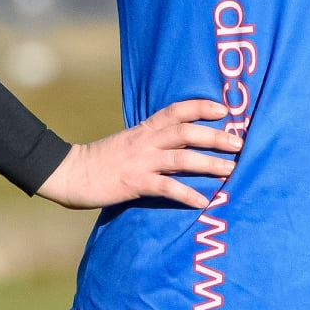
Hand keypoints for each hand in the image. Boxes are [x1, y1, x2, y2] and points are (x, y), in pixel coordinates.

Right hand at [37, 98, 240, 209]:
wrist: (70, 172)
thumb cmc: (101, 159)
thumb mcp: (128, 142)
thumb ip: (152, 140)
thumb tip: (178, 143)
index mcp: (145, 129)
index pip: (177, 110)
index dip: (202, 107)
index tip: (225, 110)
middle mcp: (146, 141)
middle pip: (187, 132)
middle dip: (215, 136)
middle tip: (239, 143)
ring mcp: (141, 162)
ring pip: (182, 158)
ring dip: (209, 164)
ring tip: (231, 171)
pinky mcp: (135, 183)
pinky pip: (166, 188)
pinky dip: (186, 194)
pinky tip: (202, 202)